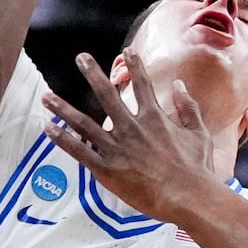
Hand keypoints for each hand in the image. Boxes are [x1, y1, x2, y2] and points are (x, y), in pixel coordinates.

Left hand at [40, 50, 221, 221]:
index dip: (136, 66)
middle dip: (92, 73)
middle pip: (107, 95)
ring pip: (84, 123)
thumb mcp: (200, 134)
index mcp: (155, 119)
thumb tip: (180, 86)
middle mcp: (132, 128)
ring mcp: (117, 148)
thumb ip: (189, 108)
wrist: (189, 197)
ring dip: (63, 108)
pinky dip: (63, 140)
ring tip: (47, 96)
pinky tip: (49, 129)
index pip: (143, 85)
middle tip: (81, 58)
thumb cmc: (197, 169)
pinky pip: (80, 152)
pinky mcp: (107, 169)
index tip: (128, 50)